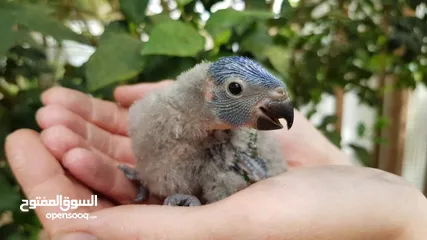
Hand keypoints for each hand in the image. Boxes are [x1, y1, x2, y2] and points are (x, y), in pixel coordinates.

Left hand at [34, 81, 351, 204]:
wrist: (373, 202)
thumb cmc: (318, 225)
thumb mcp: (233, 230)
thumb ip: (155, 233)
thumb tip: (77, 227)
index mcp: (177, 237)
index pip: (96, 218)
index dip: (55, 183)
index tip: (27, 141)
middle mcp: (183, 210)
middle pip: (110, 178)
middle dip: (73, 144)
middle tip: (44, 113)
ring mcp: (203, 178)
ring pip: (138, 150)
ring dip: (99, 123)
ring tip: (63, 99)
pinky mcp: (224, 152)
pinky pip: (177, 127)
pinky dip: (148, 108)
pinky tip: (123, 96)